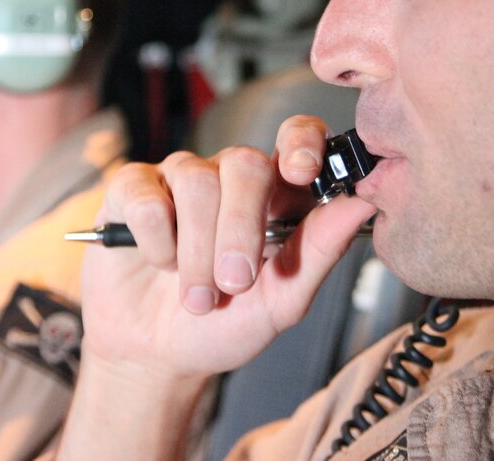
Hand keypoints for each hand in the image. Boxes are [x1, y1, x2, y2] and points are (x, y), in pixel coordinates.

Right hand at [78, 114, 376, 379]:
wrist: (158, 356)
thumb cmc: (226, 325)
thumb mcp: (282, 303)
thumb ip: (321, 251)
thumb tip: (362, 203)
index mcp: (277, 196)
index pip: (297, 137)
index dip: (302, 142)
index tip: (302, 172)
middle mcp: (230, 178)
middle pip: (244, 162)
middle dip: (241, 227)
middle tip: (235, 282)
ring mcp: (179, 179)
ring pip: (196, 182)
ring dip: (197, 251)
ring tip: (198, 297)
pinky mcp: (132, 190)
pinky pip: (146, 196)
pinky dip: (155, 241)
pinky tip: (159, 264)